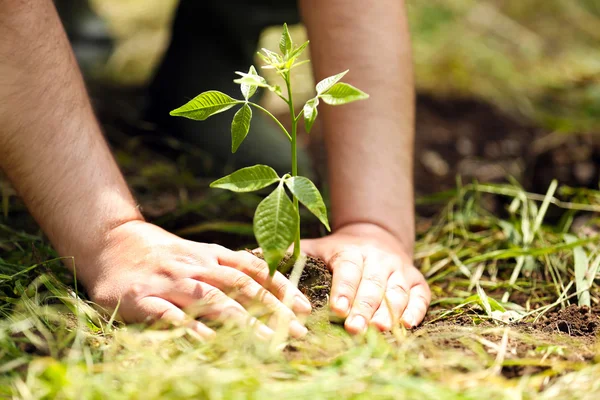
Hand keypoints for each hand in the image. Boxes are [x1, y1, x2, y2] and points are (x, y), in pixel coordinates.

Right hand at [80, 221, 311, 338]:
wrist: (112, 243)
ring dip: (244, 320)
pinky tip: (212, 342)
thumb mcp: (199, 253)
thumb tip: (269, 283)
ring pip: (212, 299)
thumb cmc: (164, 254)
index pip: (254, 268)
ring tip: (269, 341)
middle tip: (298, 331)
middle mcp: (195, 266)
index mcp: (210, 255)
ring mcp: (170, 282)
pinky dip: (192, 328)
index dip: (282, 287)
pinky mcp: (143, 299)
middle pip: (240, 285)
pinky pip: (170, 315)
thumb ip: (228, 266)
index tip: (305, 306)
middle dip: (273, 308)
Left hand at [301, 223, 429, 333]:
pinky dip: (416, 310)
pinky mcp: (416, 280)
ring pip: (397, 291)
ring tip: (379, 330)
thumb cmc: (337, 250)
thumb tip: (249, 256)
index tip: (336, 309)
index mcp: (350, 250)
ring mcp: (400, 269)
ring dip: (389, 312)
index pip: (348, 269)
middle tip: (355, 329)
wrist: (375, 236)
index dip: (343, 289)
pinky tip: (407, 324)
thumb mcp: (315, 246)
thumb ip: (289, 253)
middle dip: (364, 308)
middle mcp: (378, 258)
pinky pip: (421, 295)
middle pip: (373, 284)